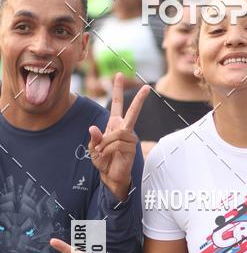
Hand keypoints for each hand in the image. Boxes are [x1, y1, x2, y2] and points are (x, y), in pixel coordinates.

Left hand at [88, 72, 150, 199]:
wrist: (111, 177)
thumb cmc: (104, 161)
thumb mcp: (93, 148)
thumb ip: (94, 138)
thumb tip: (94, 128)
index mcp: (115, 125)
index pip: (118, 105)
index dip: (117, 90)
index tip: (119, 75)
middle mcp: (125, 130)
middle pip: (133, 112)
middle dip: (139, 99)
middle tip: (147, 87)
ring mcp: (130, 139)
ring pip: (117, 134)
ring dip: (105, 143)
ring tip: (101, 152)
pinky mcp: (131, 148)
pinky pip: (117, 143)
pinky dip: (108, 149)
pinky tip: (106, 155)